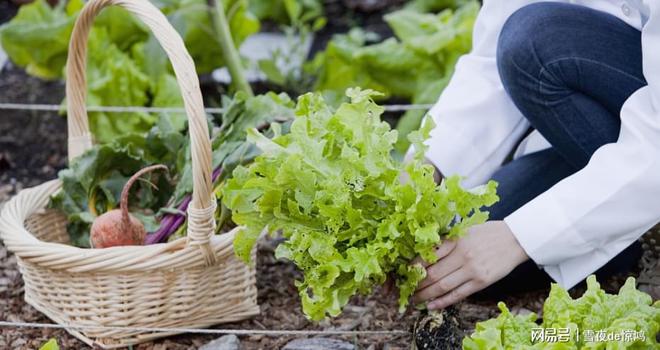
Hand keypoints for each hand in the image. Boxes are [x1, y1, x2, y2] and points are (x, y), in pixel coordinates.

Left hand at [413, 221, 527, 309]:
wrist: (516, 239)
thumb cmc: (489, 233)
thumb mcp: (466, 230)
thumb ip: (448, 241)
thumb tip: (426, 253)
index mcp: (456, 240)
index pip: (429, 255)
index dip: (415, 266)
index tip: (406, 271)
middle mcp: (462, 256)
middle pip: (433, 273)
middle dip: (418, 283)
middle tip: (407, 289)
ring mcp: (472, 270)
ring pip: (443, 286)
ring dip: (426, 295)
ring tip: (415, 299)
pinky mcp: (481, 282)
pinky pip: (458, 294)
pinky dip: (443, 301)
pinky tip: (431, 305)